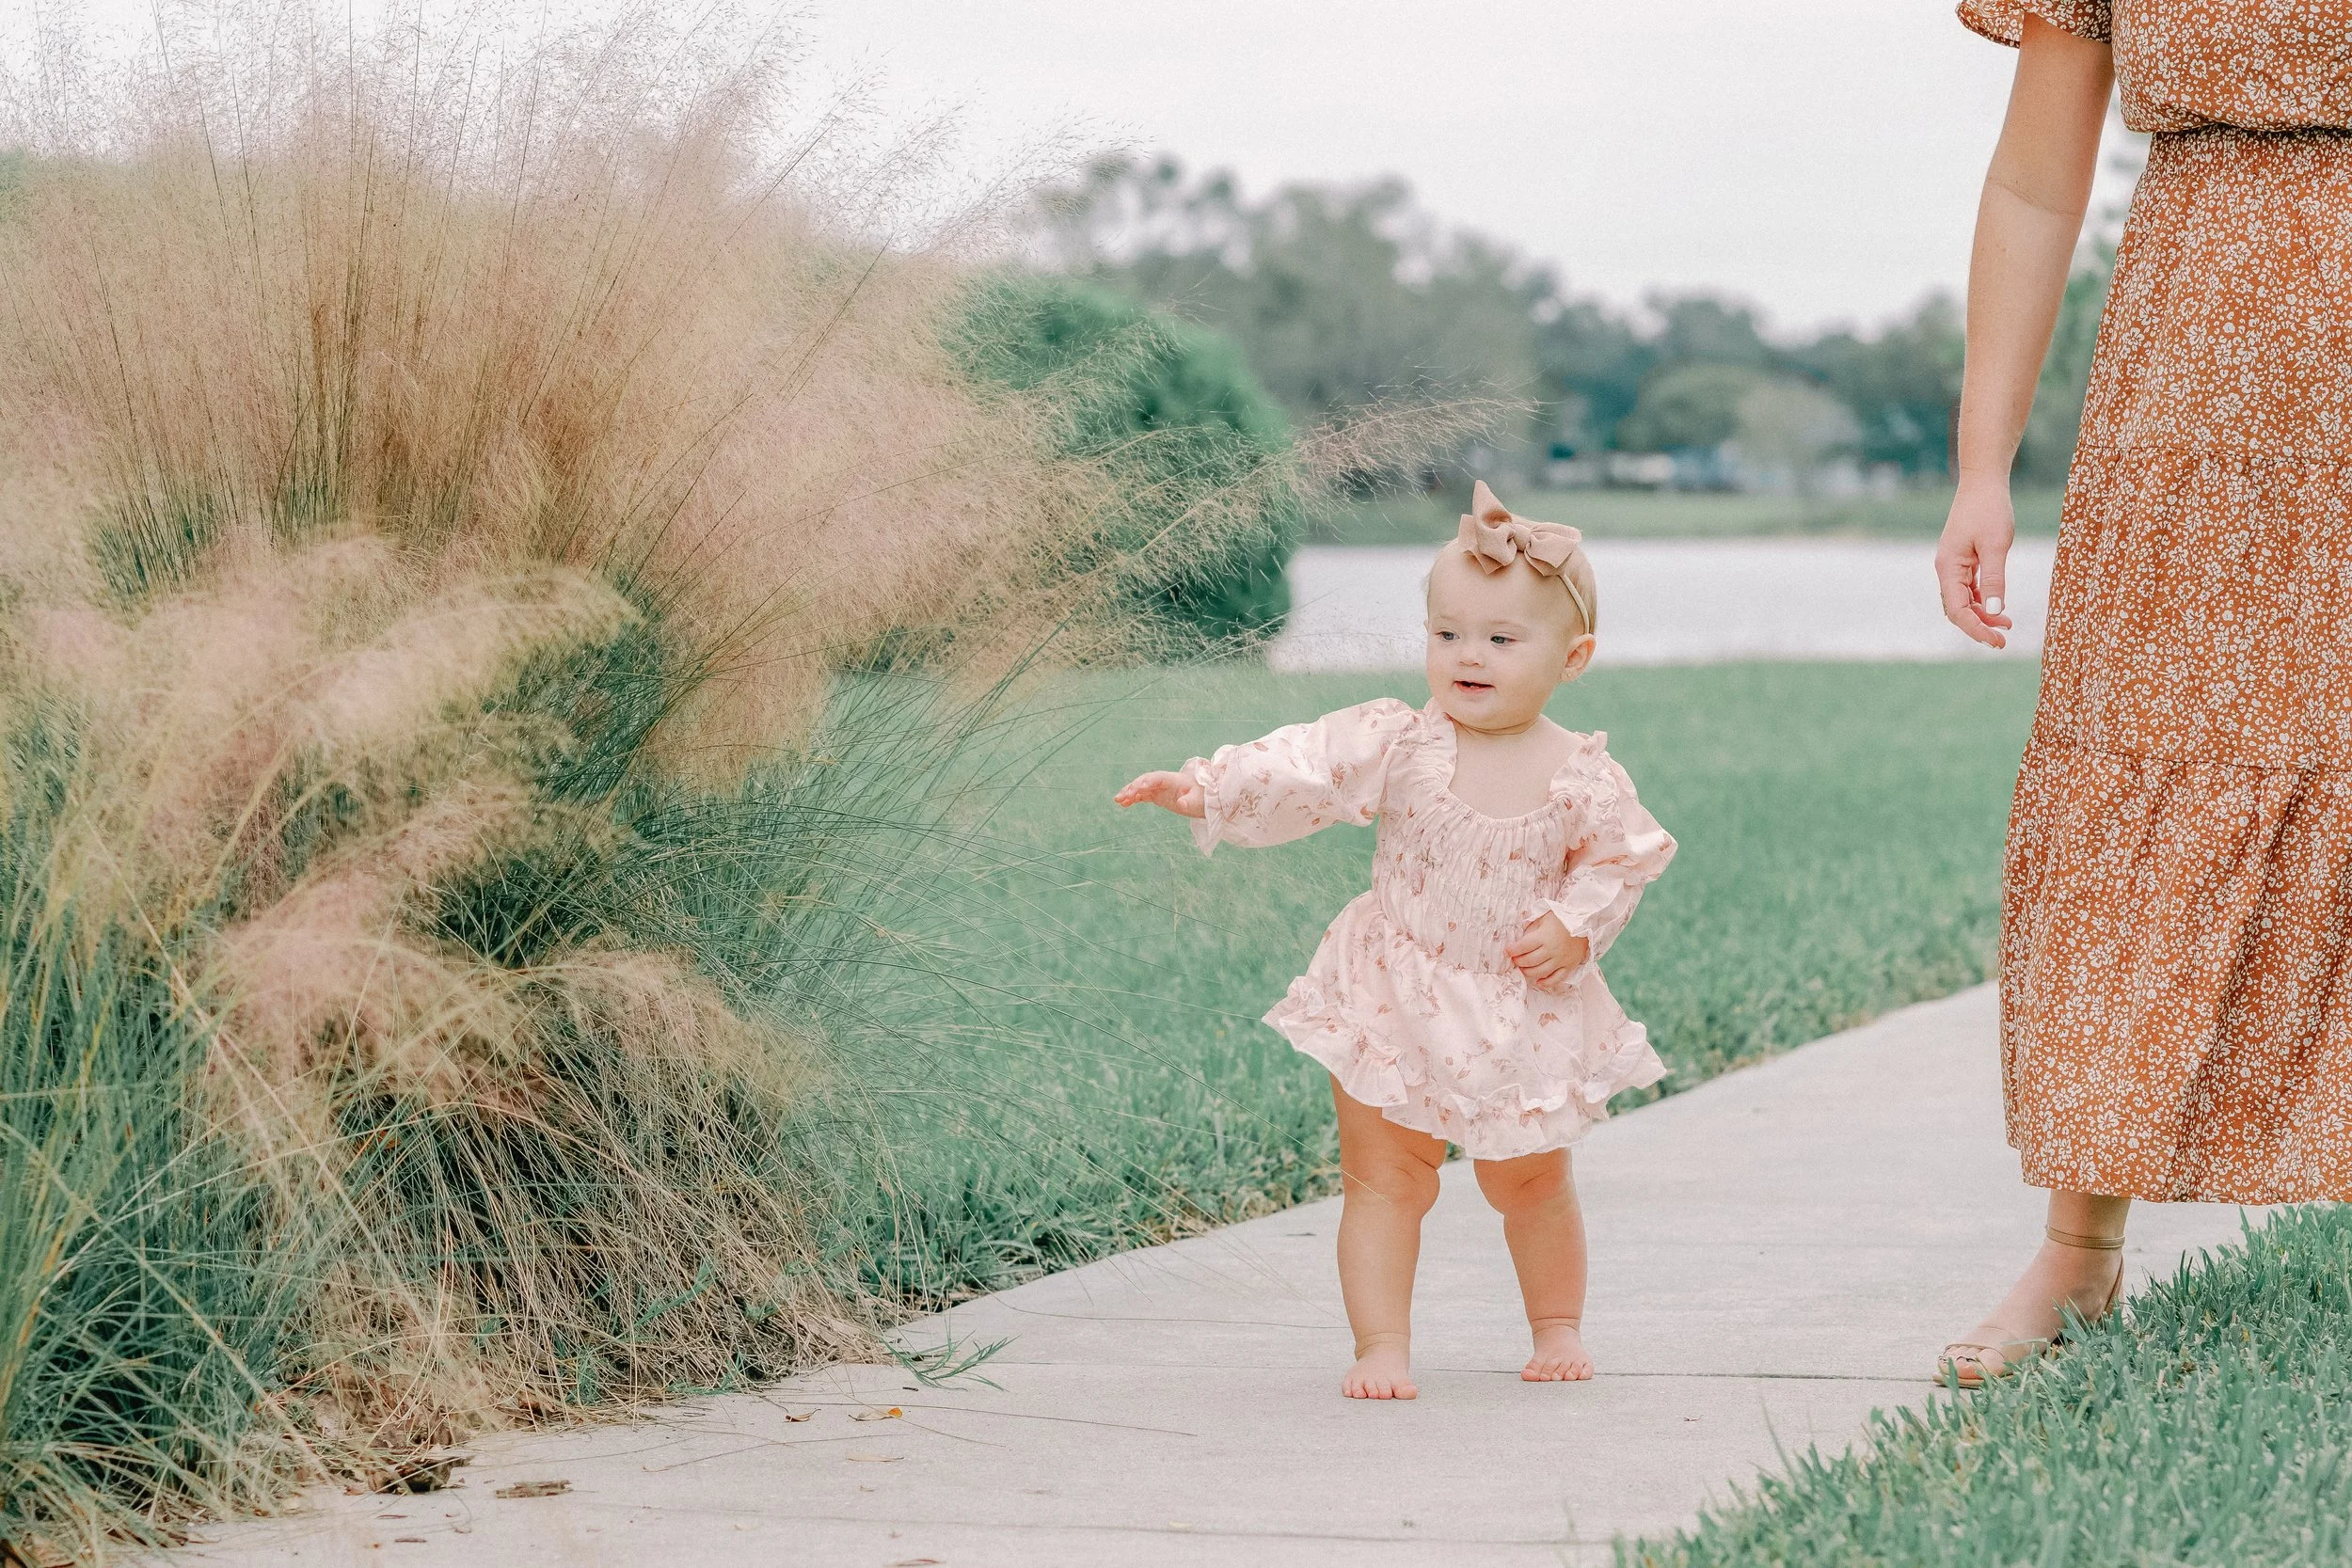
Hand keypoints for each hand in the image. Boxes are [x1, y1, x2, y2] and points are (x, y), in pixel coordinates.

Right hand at [1114, 769, 1204, 817]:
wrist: (1206, 799)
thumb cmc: (1203, 798)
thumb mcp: (1198, 801)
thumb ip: (1188, 802)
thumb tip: (1181, 804)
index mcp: (1173, 779)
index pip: (1156, 777)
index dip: (1146, 782)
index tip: (1138, 789)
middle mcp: (1163, 781)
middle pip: (1145, 781)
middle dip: (1132, 788)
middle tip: (1121, 797)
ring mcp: (1159, 788)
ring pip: (1141, 788)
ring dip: (1129, 793)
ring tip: (1118, 800)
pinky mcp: (1157, 796)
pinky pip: (1142, 795)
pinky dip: (1133, 799)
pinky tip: (1123, 804)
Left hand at [1507, 912, 1589, 992]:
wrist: (1586, 922)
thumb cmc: (1563, 918)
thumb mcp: (1544, 917)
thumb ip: (1531, 927)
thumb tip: (1520, 939)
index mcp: (1544, 936)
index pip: (1522, 946)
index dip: (1512, 950)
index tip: (1507, 951)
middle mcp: (1552, 950)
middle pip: (1529, 961)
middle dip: (1518, 961)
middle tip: (1515, 960)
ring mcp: (1561, 960)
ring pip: (1540, 972)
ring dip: (1528, 972)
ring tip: (1524, 968)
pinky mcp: (1569, 966)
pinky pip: (1557, 979)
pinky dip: (1546, 983)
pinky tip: (1539, 982)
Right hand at [1935, 479, 2016, 649]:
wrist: (1983, 482)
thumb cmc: (1990, 510)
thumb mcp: (1997, 545)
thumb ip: (1995, 580)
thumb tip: (1994, 611)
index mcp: (1948, 567)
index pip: (1956, 610)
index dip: (1975, 629)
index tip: (1996, 640)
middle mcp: (1946, 569)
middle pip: (1957, 609)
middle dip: (1978, 627)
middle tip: (2003, 641)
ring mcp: (1953, 565)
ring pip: (1963, 601)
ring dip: (1982, 615)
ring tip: (2006, 625)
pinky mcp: (1963, 560)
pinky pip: (1969, 589)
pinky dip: (1983, 601)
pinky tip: (1999, 607)